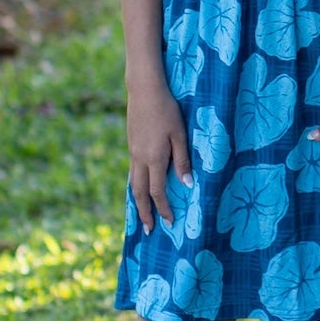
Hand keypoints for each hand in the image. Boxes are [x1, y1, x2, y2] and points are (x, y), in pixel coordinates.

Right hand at [127, 83, 189, 230]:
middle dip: (144, 212)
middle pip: (140, 193)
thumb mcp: (179, 134)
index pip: (157, 191)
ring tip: (142, 215)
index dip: (163, 208)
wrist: (144, 90)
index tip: (169, 222)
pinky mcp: (131, 145)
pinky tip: (140, 189)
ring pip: (133, 183)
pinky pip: (132, 172)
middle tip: (148, 229)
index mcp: (153, 158)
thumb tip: (187, 184)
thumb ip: (182, 160)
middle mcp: (139, 159)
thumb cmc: (167, 110)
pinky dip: (135, 186)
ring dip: (138, 201)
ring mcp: (133, 152)